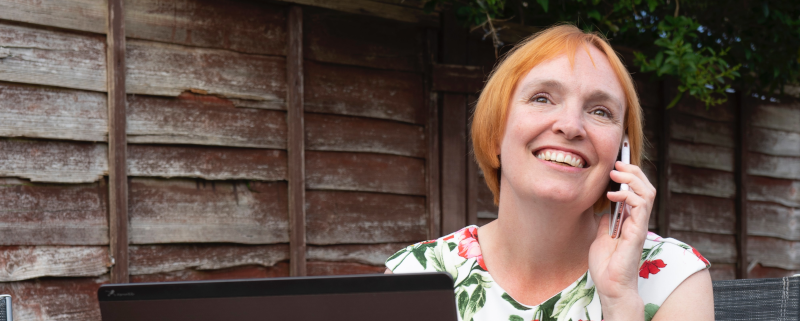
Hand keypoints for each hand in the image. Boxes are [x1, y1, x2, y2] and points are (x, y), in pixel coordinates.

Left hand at [588, 161, 656, 320]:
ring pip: (647, 193)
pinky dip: (628, 196)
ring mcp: (639, 225)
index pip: (637, 190)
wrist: (610, 286)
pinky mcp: (637, 232)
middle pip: (646, 187)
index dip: (630, 175)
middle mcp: (638, 220)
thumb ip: (606, 219)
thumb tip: (605, 205)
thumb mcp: (601, 234)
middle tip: (617, 163)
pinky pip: (640, 207)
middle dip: (633, 171)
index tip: (617, 162)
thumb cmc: (606, 265)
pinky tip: (612, 194)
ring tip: (616, 173)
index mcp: (630, 219)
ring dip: (632, 179)